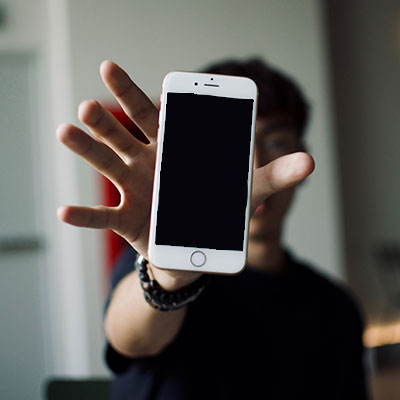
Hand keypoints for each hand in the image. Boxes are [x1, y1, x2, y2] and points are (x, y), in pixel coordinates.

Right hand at [57, 61, 313, 283]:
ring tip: (67, 130)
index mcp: (172, 149)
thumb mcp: (244, 189)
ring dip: (87, 149)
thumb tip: (310, 160)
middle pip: (123, 134)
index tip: (110, 68)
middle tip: (89, 100)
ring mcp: (133, 190)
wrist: (192, 245)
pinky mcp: (126, 220)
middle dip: (106, 117)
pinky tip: (64, 211)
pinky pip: (102, 216)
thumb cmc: (213, 207)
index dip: (132, 93)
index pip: (151, 115)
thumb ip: (273, 175)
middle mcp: (147, 163)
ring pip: (107, 165)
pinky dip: (84, 215)